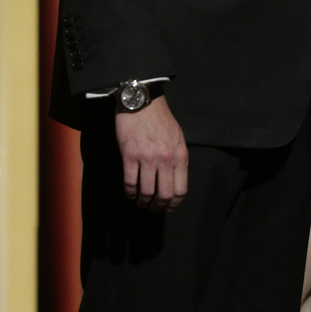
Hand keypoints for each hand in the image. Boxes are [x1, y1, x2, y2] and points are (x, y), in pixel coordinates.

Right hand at [115, 96, 186, 211]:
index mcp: (181, 157)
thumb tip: (175, 179)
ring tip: (141, 202)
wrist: (143, 103)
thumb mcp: (179, 139)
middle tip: (153, 208)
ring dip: (143, 201)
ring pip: (146, 191)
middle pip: (164, 195)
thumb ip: (178, 159)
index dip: (174, 203)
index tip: (168, 207)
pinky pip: (130, 182)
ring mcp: (147, 159)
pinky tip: (130, 193)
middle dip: (158, 206)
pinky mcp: (129, 156)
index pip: (181, 189)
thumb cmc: (162, 120)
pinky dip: (129, 192)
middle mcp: (166, 160)